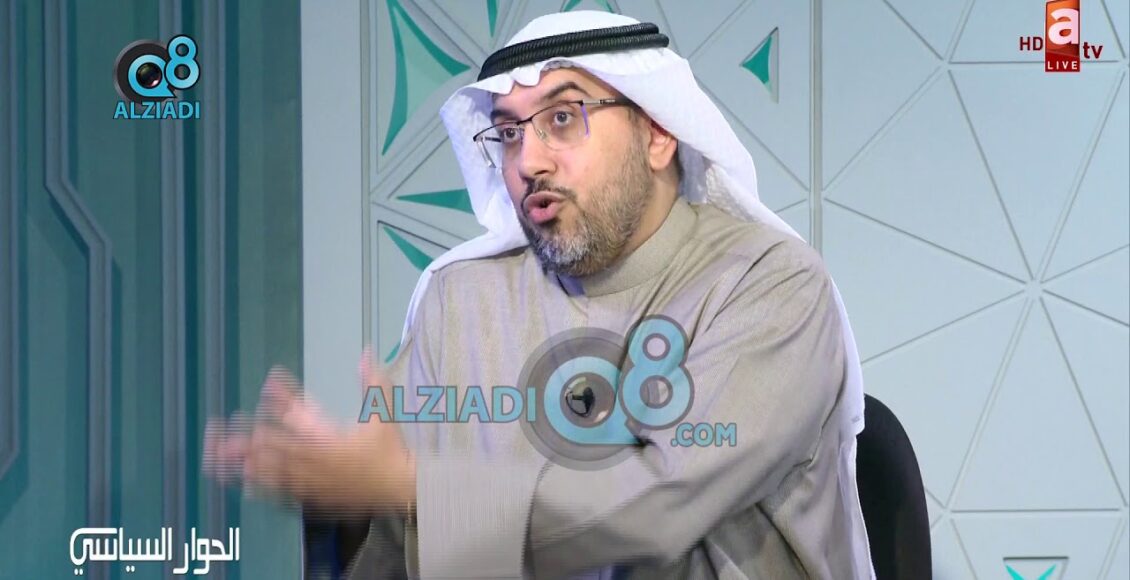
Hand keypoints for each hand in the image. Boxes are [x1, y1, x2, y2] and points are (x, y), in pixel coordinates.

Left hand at [203, 349, 415, 517]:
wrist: (401, 490)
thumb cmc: (391, 451)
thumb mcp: (383, 414)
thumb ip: (373, 383)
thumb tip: (367, 351)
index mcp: (330, 442)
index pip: (296, 421)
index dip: (276, 404)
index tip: (262, 392)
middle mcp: (315, 464)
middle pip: (273, 452)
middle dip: (245, 441)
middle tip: (220, 432)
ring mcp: (312, 483)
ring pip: (271, 475)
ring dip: (245, 464)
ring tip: (220, 457)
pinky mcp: (314, 498)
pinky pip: (282, 494)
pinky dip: (262, 487)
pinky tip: (245, 483)